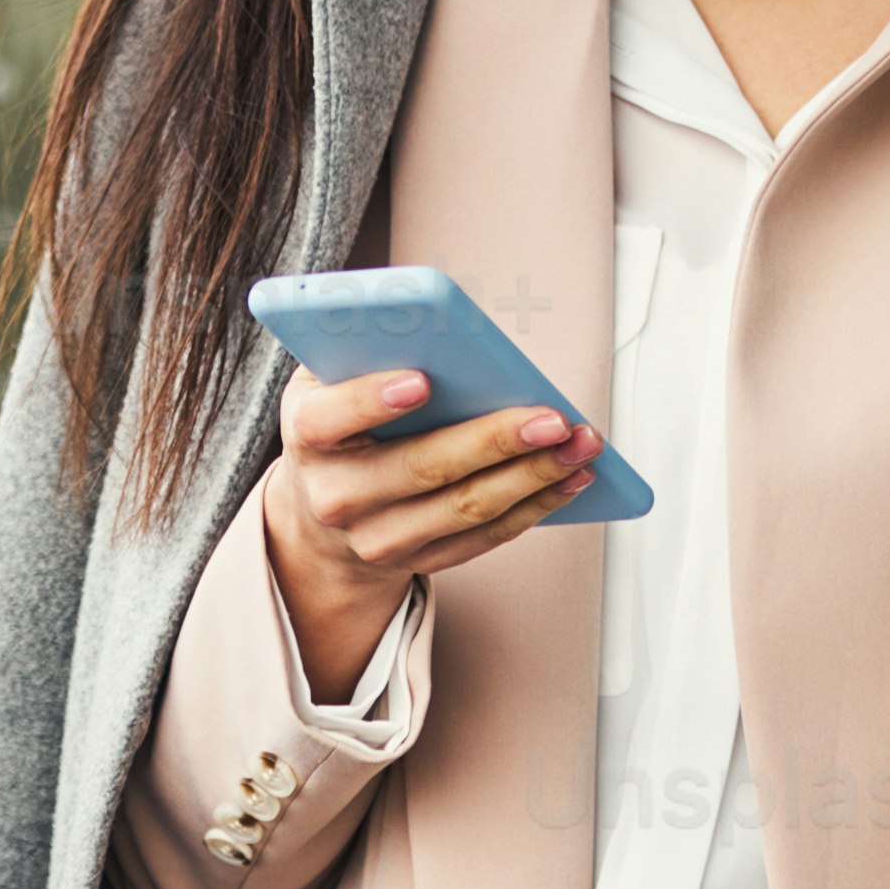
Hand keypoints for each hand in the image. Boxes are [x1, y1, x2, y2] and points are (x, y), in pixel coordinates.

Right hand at [257, 358, 600, 706]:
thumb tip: (439, 327)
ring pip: (464, 509)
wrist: (321, 517)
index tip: (422, 379)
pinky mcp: (418, 561)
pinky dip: (534, 507)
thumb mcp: (330, 378)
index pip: (332, 418)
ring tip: (580, 444)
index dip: (373, 399)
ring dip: (533, 477)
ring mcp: (378, 538)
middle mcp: (337, 496)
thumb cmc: (340, 424)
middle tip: (552, 418)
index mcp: (308, 435)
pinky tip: (571, 478)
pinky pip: (483, 537)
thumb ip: (365, 350)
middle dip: (494, 442)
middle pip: (422, 469)